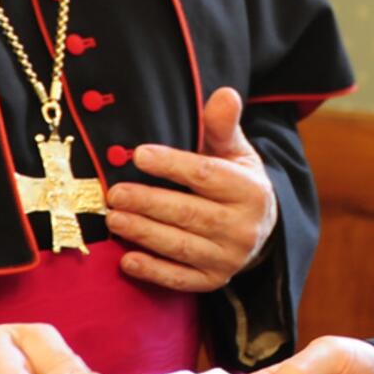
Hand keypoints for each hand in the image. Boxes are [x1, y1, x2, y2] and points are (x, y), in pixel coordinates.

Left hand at [105, 87, 278, 291]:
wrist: (260, 227)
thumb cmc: (236, 179)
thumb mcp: (235, 151)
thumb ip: (223, 125)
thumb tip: (225, 92)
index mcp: (250, 190)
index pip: (206, 175)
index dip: (172, 165)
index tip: (138, 154)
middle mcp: (244, 227)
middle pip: (190, 213)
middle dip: (148, 203)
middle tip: (114, 192)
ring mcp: (229, 258)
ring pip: (181, 246)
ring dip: (144, 233)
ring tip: (114, 218)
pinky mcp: (214, 281)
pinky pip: (180, 279)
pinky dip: (153, 271)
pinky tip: (127, 259)